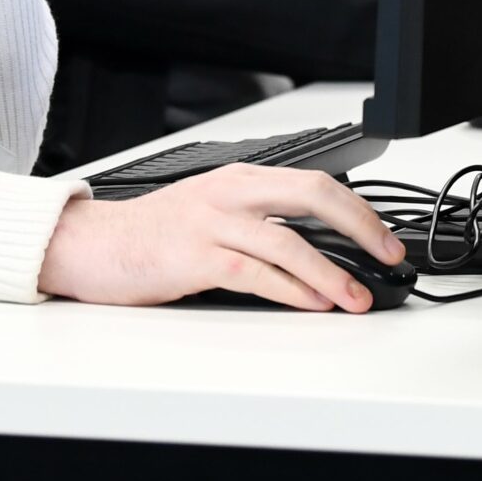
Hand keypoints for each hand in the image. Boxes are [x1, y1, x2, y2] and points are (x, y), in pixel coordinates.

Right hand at [37, 165, 407, 311]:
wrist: (94, 244)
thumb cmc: (154, 235)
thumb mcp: (213, 213)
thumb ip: (261, 223)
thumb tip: (321, 253)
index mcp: (239, 178)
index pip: (314, 181)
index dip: (357, 209)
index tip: (384, 237)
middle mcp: (229, 192)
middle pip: (311, 194)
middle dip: (359, 227)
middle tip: (387, 255)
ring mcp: (211, 222)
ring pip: (288, 240)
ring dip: (330, 272)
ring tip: (355, 296)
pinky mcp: (194, 256)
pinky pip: (254, 273)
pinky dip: (290, 289)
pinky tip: (311, 303)